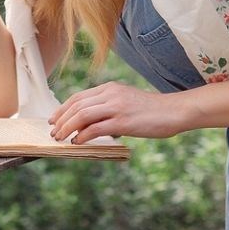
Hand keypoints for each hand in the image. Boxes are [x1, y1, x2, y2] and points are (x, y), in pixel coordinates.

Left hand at [48, 82, 183, 143]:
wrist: (174, 111)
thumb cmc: (152, 111)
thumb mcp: (127, 102)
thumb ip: (109, 108)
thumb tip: (90, 125)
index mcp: (110, 88)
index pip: (79, 96)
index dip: (63, 108)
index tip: (55, 119)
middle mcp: (111, 94)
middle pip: (77, 105)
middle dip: (61, 119)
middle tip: (54, 132)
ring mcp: (116, 106)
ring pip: (82, 115)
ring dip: (67, 127)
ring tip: (61, 138)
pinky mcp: (123, 121)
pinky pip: (96, 128)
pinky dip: (83, 136)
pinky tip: (78, 142)